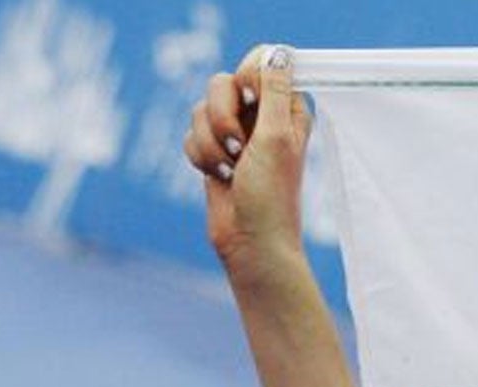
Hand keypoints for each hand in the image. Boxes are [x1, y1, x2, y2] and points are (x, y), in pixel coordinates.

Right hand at [182, 44, 311, 272]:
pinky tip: (219, 178)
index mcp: (287, 109)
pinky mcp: (214, 151)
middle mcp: (263, 117)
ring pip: (200, 109)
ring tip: (230, 169)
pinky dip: (201, 157)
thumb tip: (279, 54)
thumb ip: (274, 92)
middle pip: (223, 82)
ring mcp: (236, 134)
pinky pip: (190, 134)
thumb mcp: (277, 138)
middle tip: (238, 145)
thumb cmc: (271, 196)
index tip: (250, 96)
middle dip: (221, 114)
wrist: (250, 241)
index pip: (262, 62)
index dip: (248, 74)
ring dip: (210, 143)